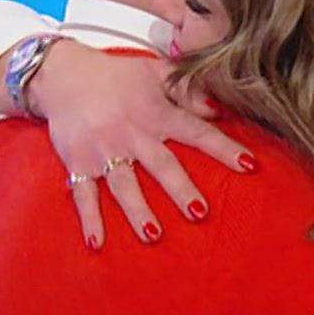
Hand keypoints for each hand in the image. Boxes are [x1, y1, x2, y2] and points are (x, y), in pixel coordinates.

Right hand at [28, 40, 254, 248]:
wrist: (64, 75)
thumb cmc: (116, 76)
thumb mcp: (154, 71)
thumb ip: (187, 88)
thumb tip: (219, 106)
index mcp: (156, 113)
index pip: (196, 131)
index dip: (223, 148)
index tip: (249, 165)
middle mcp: (132, 134)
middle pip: (160, 165)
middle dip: (180, 189)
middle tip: (199, 213)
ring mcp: (103, 151)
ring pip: (124, 185)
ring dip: (138, 211)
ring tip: (153, 235)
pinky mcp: (78, 163)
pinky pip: (83, 194)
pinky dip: (89, 219)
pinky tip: (96, 242)